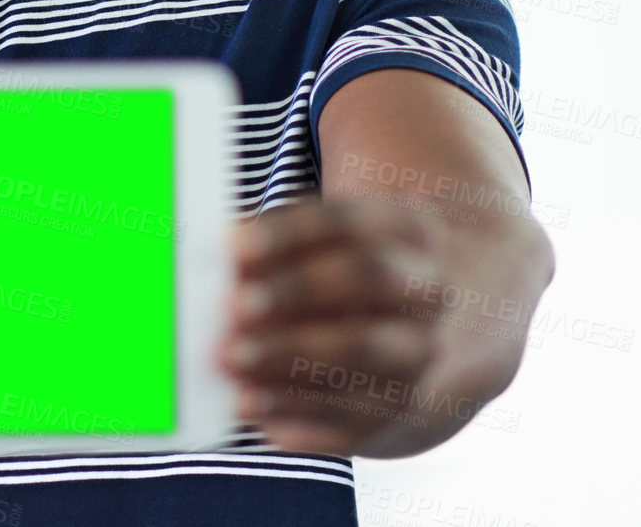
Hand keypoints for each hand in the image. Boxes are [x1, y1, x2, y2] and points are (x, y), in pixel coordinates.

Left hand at [215, 198, 451, 455]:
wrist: (400, 334)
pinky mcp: (397, 414)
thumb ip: (267, 244)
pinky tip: (247, 403)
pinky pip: (348, 418)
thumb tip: (216, 260)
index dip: (288, 233)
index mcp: (406, 230)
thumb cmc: (334, 270)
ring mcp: (418, 356)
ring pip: (360, 354)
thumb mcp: (316, 241)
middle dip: (296, 290)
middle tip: (234, 305)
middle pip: (367, 279)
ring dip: (286, 356)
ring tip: (229, 357)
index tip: (231, 246)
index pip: (349, 221)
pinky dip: (293, 412)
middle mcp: (425, 291)